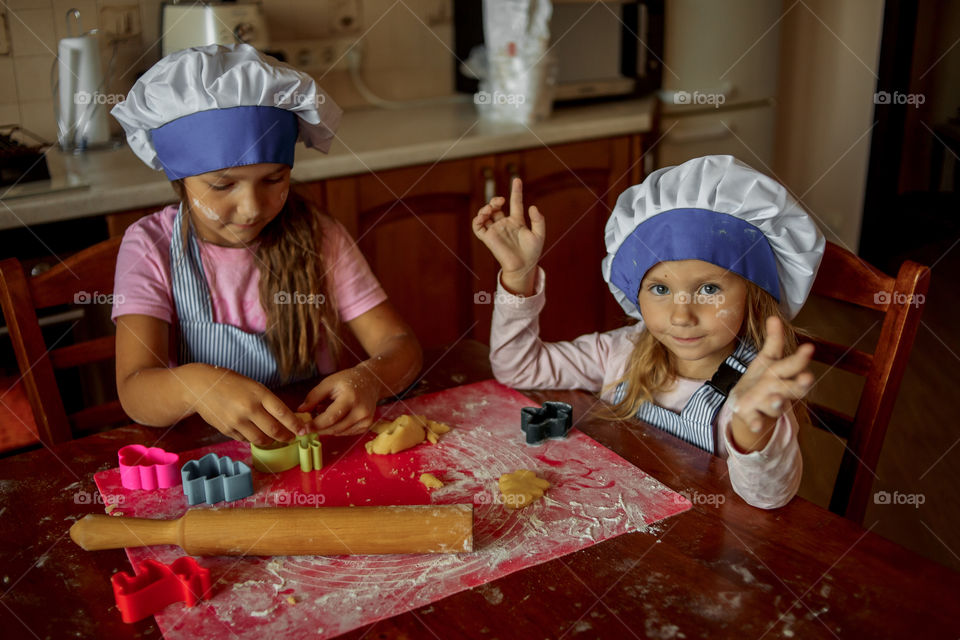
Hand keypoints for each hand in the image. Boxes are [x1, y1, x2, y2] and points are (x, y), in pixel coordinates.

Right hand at [188, 365, 301, 445]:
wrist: (201, 386)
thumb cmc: (231, 383)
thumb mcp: (253, 386)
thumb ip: (268, 401)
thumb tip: (285, 418)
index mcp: (258, 394)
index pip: (282, 413)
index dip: (295, 424)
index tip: (303, 430)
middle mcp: (248, 408)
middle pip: (274, 430)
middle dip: (286, 436)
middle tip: (291, 437)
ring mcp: (237, 421)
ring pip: (261, 439)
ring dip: (270, 440)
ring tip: (274, 437)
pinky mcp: (227, 430)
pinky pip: (246, 439)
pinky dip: (253, 438)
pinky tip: (254, 432)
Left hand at [298, 366, 380, 435]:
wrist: (371, 381)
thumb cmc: (348, 380)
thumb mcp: (329, 383)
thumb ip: (313, 397)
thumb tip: (300, 411)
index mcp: (351, 397)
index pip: (331, 417)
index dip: (316, 425)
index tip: (303, 428)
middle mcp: (361, 411)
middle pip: (335, 428)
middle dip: (319, 429)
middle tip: (308, 426)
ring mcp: (366, 420)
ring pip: (340, 432)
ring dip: (327, 429)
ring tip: (322, 418)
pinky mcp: (366, 425)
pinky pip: (346, 433)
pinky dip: (337, 429)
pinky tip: (334, 419)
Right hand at [471, 177, 544, 295]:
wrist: (523, 267)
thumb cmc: (532, 252)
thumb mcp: (539, 234)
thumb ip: (538, 220)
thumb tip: (532, 206)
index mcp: (517, 222)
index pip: (515, 202)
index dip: (516, 190)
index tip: (517, 179)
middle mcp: (505, 224)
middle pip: (496, 207)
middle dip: (495, 200)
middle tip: (500, 201)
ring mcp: (496, 230)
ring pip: (485, 214)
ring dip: (486, 208)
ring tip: (491, 208)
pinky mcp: (488, 238)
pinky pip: (478, 227)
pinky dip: (477, 220)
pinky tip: (483, 216)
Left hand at [728, 316, 814, 451]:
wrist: (747, 406)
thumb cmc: (761, 380)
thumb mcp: (766, 360)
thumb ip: (773, 342)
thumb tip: (774, 317)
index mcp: (782, 375)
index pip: (794, 366)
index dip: (800, 358)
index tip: (808, 348)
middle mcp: (779, 392)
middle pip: (791, 388)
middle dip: (799, 384)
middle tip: (807, 378)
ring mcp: (766, 406)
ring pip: (774, 405)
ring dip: (777, 402)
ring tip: (776, 398)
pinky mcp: (753, 417)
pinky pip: (756, 421)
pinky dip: (756, 424)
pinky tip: (755, 425)